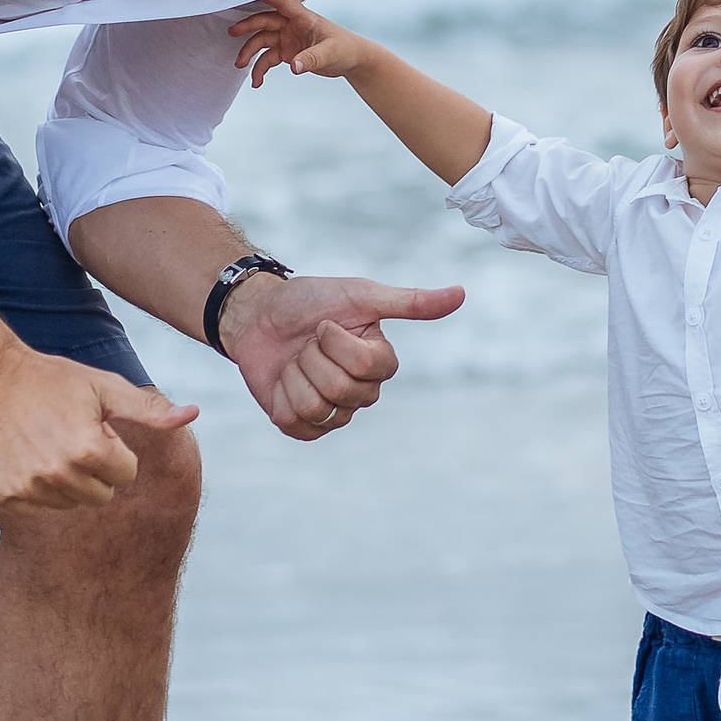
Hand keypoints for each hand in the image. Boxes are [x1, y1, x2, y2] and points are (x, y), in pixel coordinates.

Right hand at [0, 353, 197, 512]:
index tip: (92, 426)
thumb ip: (149, 409)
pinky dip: (36, 487)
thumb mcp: (105, 388)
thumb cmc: (52, 380)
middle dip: (95, 468)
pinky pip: (38, 506)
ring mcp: (27, 487)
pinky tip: (24, 454)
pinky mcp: (2, 494)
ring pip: (70, 503)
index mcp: (89, 450)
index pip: (126, 473)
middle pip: (101, 495)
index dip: (114, 448)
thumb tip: (194, 414)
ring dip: (67, 480)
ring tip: (46, 442)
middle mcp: (58, 475)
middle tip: (70, 434)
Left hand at [218, 265, 462, 439]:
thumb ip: (411, 302)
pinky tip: (283, 379)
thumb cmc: (311, 300)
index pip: (368, 367)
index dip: (337, 343)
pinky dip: (281, 395)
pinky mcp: (302, 426)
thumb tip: (462, 294)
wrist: (258, 313)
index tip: (326, 324)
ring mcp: (334, 412)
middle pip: (342, 389)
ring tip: (294, 359)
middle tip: (307, 342)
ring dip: (295, 373)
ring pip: (318, 407)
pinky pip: (295, 423)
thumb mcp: (361, 295)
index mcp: (380, 363)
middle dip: (313, 356)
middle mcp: (362, 392)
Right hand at [230, 0, 369, 88]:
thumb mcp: (329, 53)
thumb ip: (311, 59)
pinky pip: (268, 60)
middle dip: (248, 27)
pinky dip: (260, 70)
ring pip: (262, 42)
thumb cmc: (345, 48)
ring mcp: (288, 39)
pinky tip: (256, 82)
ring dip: (250, 53)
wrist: (352, 61)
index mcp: (303, 18)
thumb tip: (293, 67)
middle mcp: (292, 26)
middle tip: (232, 33)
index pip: (281, 3)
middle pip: (265, 21)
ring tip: (240, 66)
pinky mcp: (287, 53)